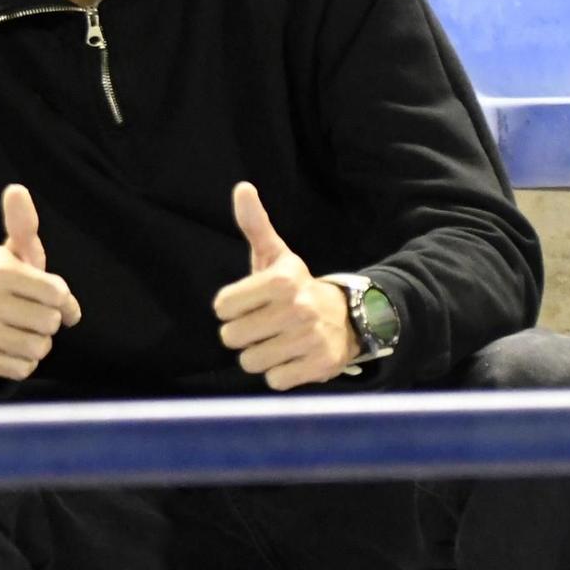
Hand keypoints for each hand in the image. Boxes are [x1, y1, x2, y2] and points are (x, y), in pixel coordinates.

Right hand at [0, 185, 83, 381]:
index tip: (48, 295)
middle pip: (49, 323)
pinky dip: (23, 363)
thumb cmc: (7, 285)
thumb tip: (16, 188)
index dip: (59, 298)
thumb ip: (23, 225)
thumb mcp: (17, 254)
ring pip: (37, 349)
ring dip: (37, 344)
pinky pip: (22, 369)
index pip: (56, 293)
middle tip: (31, 314)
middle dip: (48, 322)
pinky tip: (10, 348)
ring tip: (21, 331)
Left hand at [212, 181, 354, 390]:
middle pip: (231, 337)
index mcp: (282, 280)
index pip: (221, 307)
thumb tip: (242, 187)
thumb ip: (255, 224)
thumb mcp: (276, 255)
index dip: (230, 308)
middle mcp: (298, 308)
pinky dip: (279, 374)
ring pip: (250, 362)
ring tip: (277, 341)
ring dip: (259, 356)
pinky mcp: (320, 366)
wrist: (348, 318)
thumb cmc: (296, 288)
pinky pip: (275, 381)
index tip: (249, 303)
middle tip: (264, 325)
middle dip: (242, 334)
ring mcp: (310, 339)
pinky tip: (292, 358)